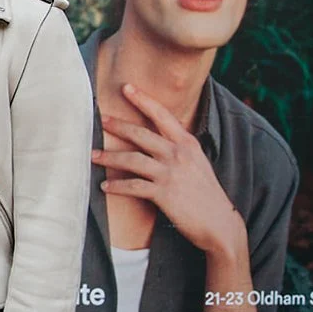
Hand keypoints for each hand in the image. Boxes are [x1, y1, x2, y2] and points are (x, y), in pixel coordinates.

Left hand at [95, 83, 254, 311]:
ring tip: (92, 156)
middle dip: (118, 125)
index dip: (144, 100)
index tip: (127, 87)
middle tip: (101, 119)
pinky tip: (106, 187)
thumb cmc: (206, 194)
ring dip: (109, 158)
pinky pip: (133, 186)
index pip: (163, 115)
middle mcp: (178, 154)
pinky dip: (117, 186)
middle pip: (141, 134)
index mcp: (188, 143)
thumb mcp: (197, 163)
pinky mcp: (164, 193)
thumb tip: (158, 140)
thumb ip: (179, 149)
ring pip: (132, 159)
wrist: (220, 223)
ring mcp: (170, 173)